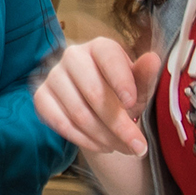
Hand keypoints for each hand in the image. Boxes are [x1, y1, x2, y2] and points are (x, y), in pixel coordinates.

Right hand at [32, 36, 162, 159]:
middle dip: (118, 124)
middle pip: (94, 92)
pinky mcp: (41, 96)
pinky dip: (83, 140)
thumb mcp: (139, 86)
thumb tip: (153, 59)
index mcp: (99, 47)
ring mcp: (54, 76)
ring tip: (121, 147)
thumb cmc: (123, 93)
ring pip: (79, 113)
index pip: (108, 58)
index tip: (132, 103)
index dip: (121, 80)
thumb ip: (145, 75)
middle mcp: (73, 56)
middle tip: (137, 146)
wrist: (99, 107)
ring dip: (103, 136)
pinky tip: (100, 146)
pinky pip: (60, 123)